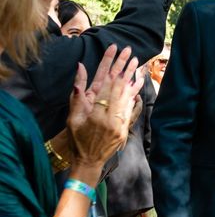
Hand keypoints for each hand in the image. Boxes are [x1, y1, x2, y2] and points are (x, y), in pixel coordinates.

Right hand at [67, 45, 143, 182]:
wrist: (88, 161)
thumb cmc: (77, 139)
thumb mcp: (73, 118)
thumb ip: (77, 97)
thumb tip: (79, 72)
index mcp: (96, 115)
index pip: (107, 88)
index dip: (113, 70)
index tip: (118, 56)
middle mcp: (111, 119)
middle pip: (120, 89)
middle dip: (126, 70)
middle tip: (132, 55)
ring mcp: (121, 125)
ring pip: (129, 98)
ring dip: (134, 82)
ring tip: (139, 67)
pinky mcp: (126, 130)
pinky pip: (132, 111)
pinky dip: (135, 98)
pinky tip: (138, 88)